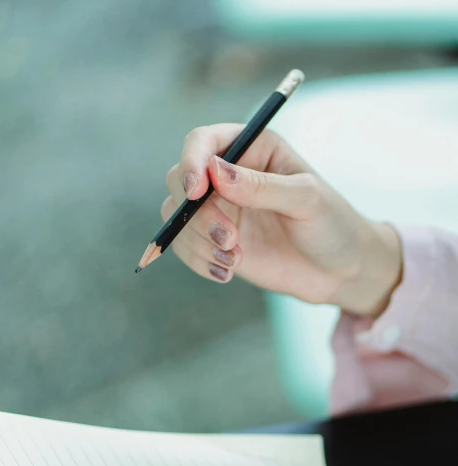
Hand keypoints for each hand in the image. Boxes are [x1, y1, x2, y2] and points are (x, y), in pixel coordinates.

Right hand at [163, 124, 401, 316]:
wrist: (340, 272)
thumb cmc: (333, 225)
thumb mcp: (307, 200)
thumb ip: (262, 186)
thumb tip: (215, 172)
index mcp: (253, 148)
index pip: (203, 141)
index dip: (191, 162)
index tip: (196, 192)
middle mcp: (229, 175)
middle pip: (180, 181)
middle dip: (198, 215)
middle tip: (230, 239)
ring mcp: (220, 210)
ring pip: (177, 218)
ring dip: (198, 243)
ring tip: (233, 260)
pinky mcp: (215, 242)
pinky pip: (184, 247)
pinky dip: (199, 262)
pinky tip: (227, 272)